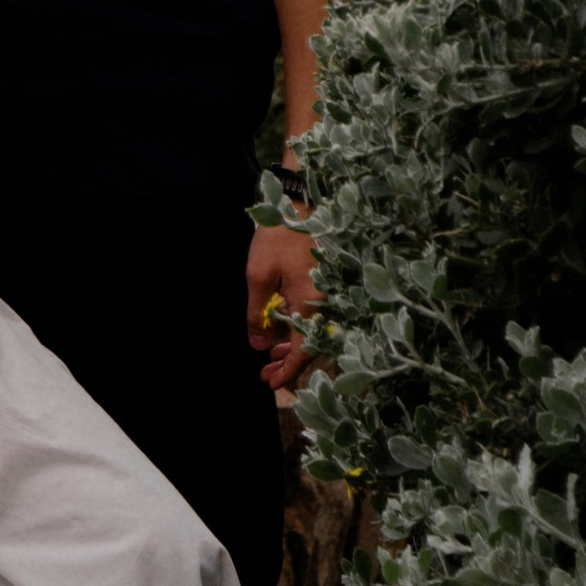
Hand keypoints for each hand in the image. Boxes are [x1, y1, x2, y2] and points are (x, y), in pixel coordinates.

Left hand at [247, 216, 319, 393]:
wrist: (300, 202)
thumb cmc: (277, 237)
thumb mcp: (258, 276)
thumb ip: (257, 314)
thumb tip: (258, 346)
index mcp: (311, 306)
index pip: (302, 353)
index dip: (286, 373)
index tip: (269, 384)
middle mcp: (325, 305)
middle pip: (311, 347)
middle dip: (289, 363)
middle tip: (266, 373)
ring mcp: (328, 295)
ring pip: (314, 333)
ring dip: (294, 347)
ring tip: (272, 355)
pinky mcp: (325, 284)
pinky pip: (315, 318)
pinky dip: (300, 329)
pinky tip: (285, 329)